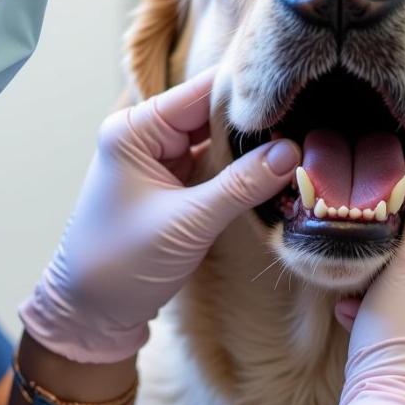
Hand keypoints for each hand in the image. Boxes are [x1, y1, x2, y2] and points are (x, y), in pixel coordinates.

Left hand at [19, 68, 301, 363]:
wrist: (93, 313)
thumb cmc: (122, 264)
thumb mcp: (187, 222)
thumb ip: (241, 185)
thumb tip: (292, 151)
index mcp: (135, 130)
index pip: (201, 93)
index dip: (248, 93)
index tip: (297, 91)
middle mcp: (147, 136)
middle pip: (213, 114)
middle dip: (257, 122)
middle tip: (311, 121)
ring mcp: (161, 161)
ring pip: (218, 142)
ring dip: (253, 149)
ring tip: (304, 143)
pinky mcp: (174, 187)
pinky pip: (215, 168)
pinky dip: (242, 172)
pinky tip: (278, 171)